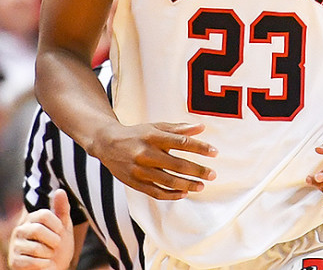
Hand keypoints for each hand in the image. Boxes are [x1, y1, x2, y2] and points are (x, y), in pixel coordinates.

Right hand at [9, 191, 73, 269]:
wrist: (54, 267)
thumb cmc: (58, 245)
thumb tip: (60, 190)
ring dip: (50, 255)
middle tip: (56, 246)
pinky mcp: (14, 262)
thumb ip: (62, 209)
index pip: (44, 214)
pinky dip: (45, 265)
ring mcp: (15, 246)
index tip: (60, 232)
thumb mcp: (63, 227)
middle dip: (54, 241)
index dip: (57, 225)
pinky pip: (33, 262)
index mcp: (31, 219)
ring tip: (49, 255)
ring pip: (37, 248)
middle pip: (38, 230)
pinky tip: (44, 264)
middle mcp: (20, 230)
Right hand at [93, 122, 216, 199]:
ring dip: (187, 185)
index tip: (215, 152)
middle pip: (177, 164)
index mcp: (153, 136)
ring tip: (201, 186)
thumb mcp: (156, 127)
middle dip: (197, 171)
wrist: (107, 143)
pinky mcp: (135, 182)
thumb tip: (202, 127)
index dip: (200, 148)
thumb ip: (179, 128)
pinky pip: (156, 192)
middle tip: (213, 174)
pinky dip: (171, 195)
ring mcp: (139, 170)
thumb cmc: (137, 134)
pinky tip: (184, 193)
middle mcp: (146, 153)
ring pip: (167, 181)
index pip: (181, 142)